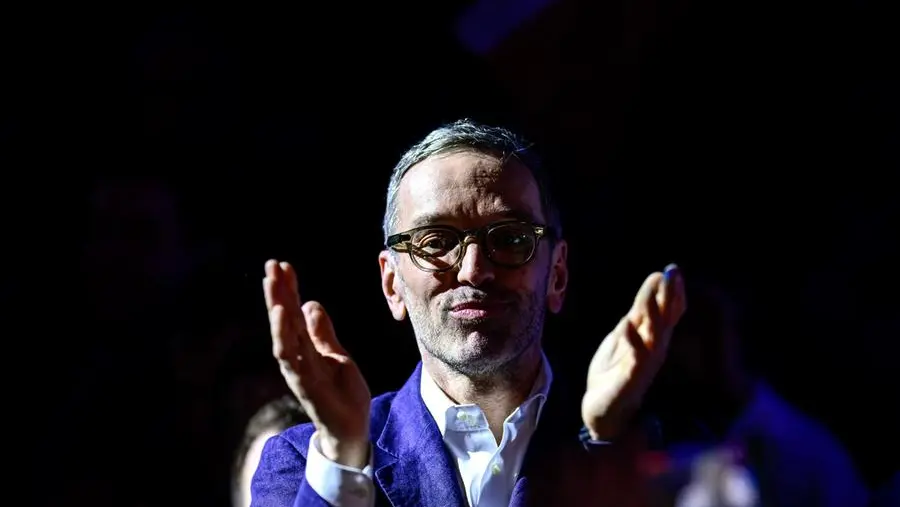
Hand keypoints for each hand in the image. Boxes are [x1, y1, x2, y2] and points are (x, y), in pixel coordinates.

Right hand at [263, 259, 370, 467]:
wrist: (351, 427)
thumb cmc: (341, 393)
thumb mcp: (337, 354)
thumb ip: (322, 332)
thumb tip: (310, 304)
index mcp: (305, 347)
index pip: (294, 312)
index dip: (289, 289)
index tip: (283, 265)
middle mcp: (297, 357)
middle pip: (285, 320)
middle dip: (278, 293)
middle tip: (271, 265)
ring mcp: (300, 370)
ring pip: (284, 337)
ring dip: (278, 312)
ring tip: (274, 287)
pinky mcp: (306, 385)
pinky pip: (293, 359)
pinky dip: (286, 338)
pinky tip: (284, 318)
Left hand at [582, 264, 686, 439]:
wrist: (603, 408)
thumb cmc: (616, 368)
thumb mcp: (626, 333)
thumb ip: (640, 312)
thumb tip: (653, 283)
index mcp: (651, 337)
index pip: (667, 312)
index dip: (672, 292)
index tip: (672, 269)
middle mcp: (653, 349)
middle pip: (665, 318)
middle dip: (669, 296)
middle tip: (673, 272)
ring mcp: (644, 364)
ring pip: (653, 336)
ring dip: (653, 313)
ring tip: (652, 292)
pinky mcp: (630, 379)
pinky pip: (634, 360)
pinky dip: (631, 342)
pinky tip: (627, 326)